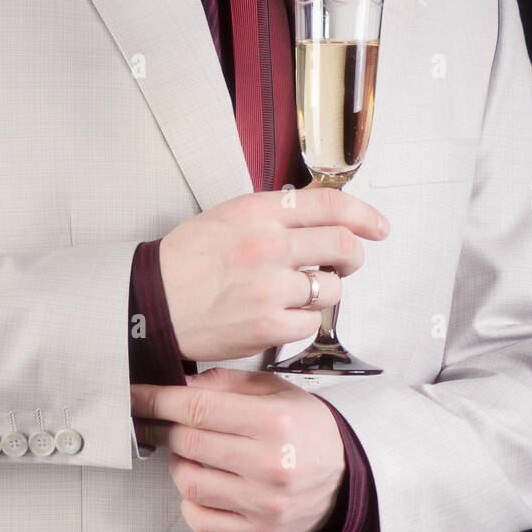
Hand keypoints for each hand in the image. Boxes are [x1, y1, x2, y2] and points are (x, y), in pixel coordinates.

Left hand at [131, 366, 345, 531]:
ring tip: (188, 451)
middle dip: (161, 427)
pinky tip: (200, 483)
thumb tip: (181, 382)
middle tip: (154, 419)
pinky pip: (202, 521)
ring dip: (177, 463)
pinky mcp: (259, 531)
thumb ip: (228, 383)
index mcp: (274, 421)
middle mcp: (269, 464)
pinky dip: (189, 501)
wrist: (346, 475)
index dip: (158, 400)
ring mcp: (263, 503)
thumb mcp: (277, 390)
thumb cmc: (310, 429)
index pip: (199, 408)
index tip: (137, 396)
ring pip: (190, 482)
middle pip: (189, 443)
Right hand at [158, 183, 389, 361]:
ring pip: (332, 288)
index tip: (378, 226)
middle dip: (353, 256)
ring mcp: (269, 287)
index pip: (331, 206)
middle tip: (344, 262)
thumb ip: (279, 211)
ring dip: (324, 291)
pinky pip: (311, 322)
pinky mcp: (267, 326)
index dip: (364, 215)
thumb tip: (324, 207)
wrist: (152, 302)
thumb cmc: (188, 259)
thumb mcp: (231, 216)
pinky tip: (279, 313)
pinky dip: (302, 320)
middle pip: (344, 246)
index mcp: (259, 211)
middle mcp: (268, 245)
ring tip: (297, 291)